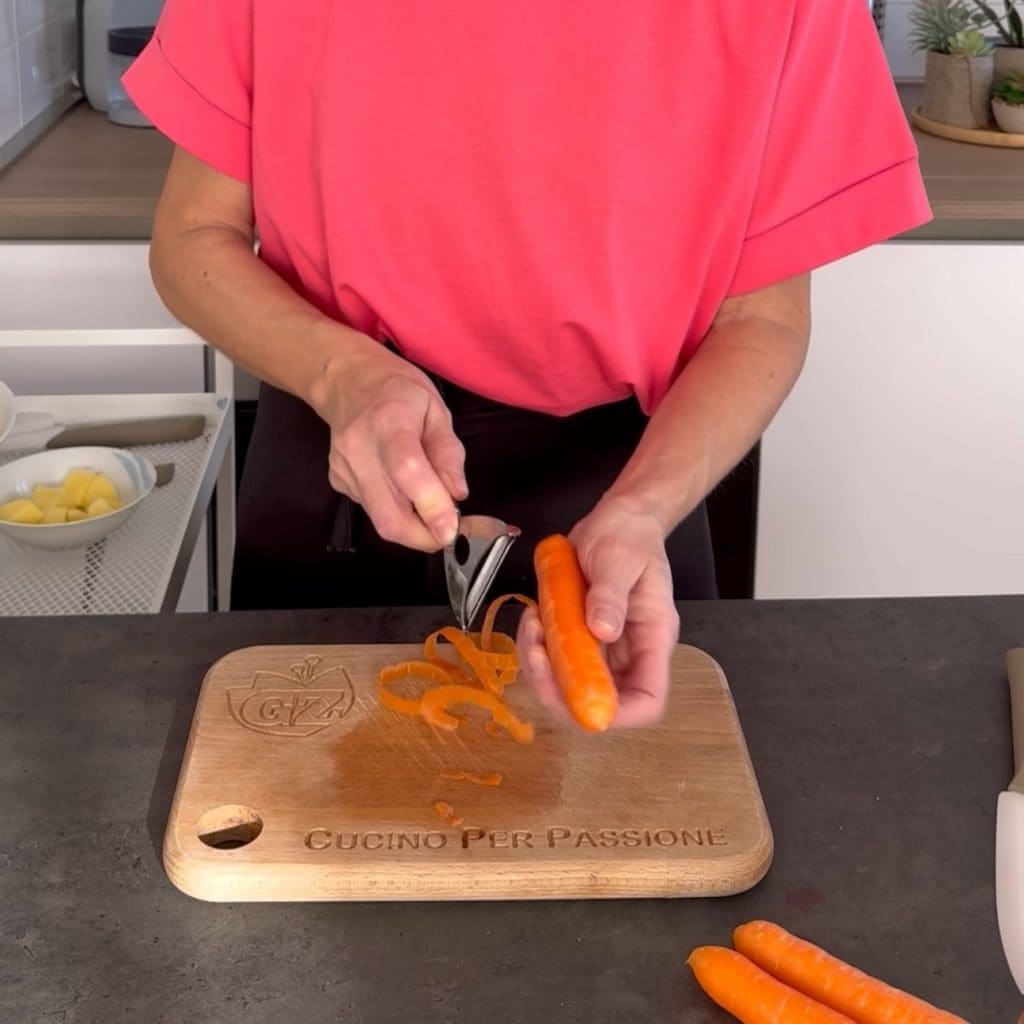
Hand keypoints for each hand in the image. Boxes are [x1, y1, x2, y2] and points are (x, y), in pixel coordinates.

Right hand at [312, 332, 467, 550]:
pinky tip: (403, 490)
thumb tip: (458, 495)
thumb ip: (448, 453)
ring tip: (432, 507)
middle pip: (390, 516)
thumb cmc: (398, 391)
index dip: (431, 507)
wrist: (346, 380)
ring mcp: (344, 470)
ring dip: (414, 528)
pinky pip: (373, 511)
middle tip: (453, 531)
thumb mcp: (436, 409)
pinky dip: (397, 511)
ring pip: (381, 521)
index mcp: (389, 423)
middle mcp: (359, 450)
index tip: (453, 531)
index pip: (407, 472)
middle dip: (426, 538)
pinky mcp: (338, 483)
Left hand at [516, 495, 679, 727]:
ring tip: (532, 626)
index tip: (580, 700)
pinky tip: (533, 617)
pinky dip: (535, 647)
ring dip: (541, 666)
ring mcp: (602, 647)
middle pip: (598, 699)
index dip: (617, 714)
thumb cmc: (629, 535)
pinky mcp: (579, 637)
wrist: (618, 518)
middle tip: (536, 656)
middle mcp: (629, 651)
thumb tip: (603, 630)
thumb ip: (611, 594)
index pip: (646, 700)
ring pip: (569, 683)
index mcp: (652, 638)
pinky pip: (554, 659)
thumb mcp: (620, 558)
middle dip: (560, 690)